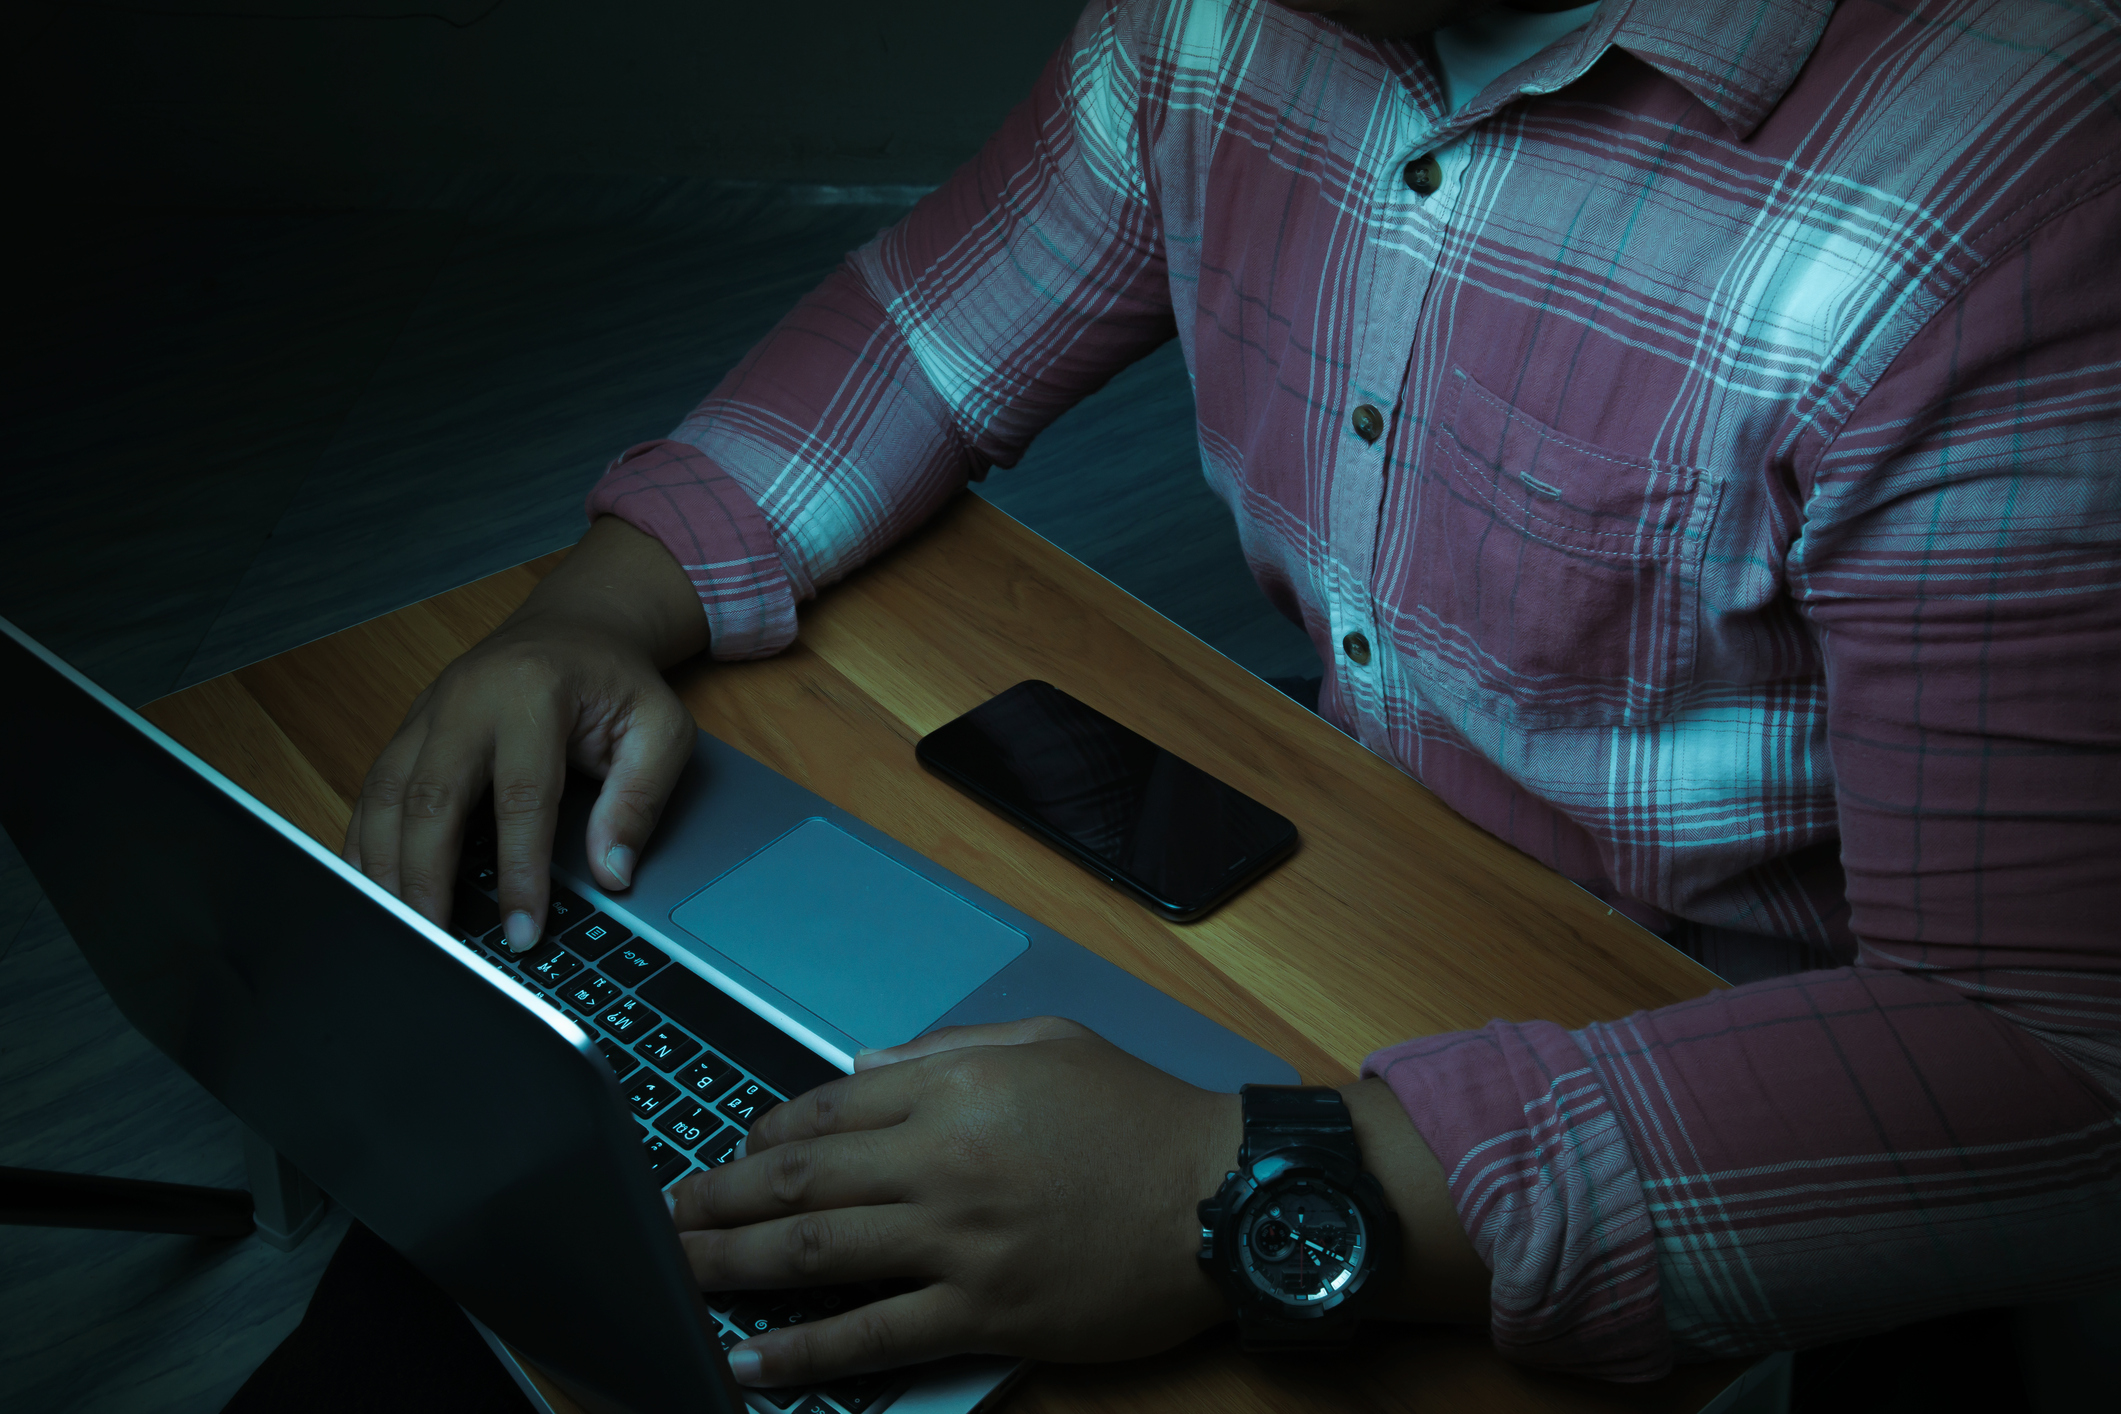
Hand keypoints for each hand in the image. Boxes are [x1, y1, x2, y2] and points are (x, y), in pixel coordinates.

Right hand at [343, 516, 706, 948]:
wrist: (575, 626)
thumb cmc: (617, 681)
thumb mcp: (660, 728)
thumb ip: (640, 799)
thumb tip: (613, 872)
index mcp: (532, 694)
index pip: (520, 799)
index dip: (519, 873)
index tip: (523, 931)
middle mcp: (466, 699)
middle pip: (429, 799)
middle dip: (426, 878)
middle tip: (435, 943)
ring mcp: (428, 713)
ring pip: (385, 796)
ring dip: (385, 867)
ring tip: (399, 928)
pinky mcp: (408, 730)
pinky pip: (372, 791)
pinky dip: (365, 844)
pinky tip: (372, 888)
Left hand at [669, 1018, 1242, 1387]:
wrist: (1224, 1196)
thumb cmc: (1145, 1115)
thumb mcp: (1048, 1044)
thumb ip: (944, 1050)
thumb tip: (860, 1068)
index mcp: (955, 1087)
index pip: (827, 1110)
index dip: (763, 1135)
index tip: (732, 1153)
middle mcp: (943, 1159)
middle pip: (800, 1180)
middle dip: (717, 1198)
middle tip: (666, 1215)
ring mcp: (960, 1240)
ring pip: (820, 1251)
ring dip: (734, 1264)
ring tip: (678, 1273)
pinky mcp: (986, 1311)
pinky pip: (876, 1333)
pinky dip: (806, 1349)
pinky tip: (753, 1356)